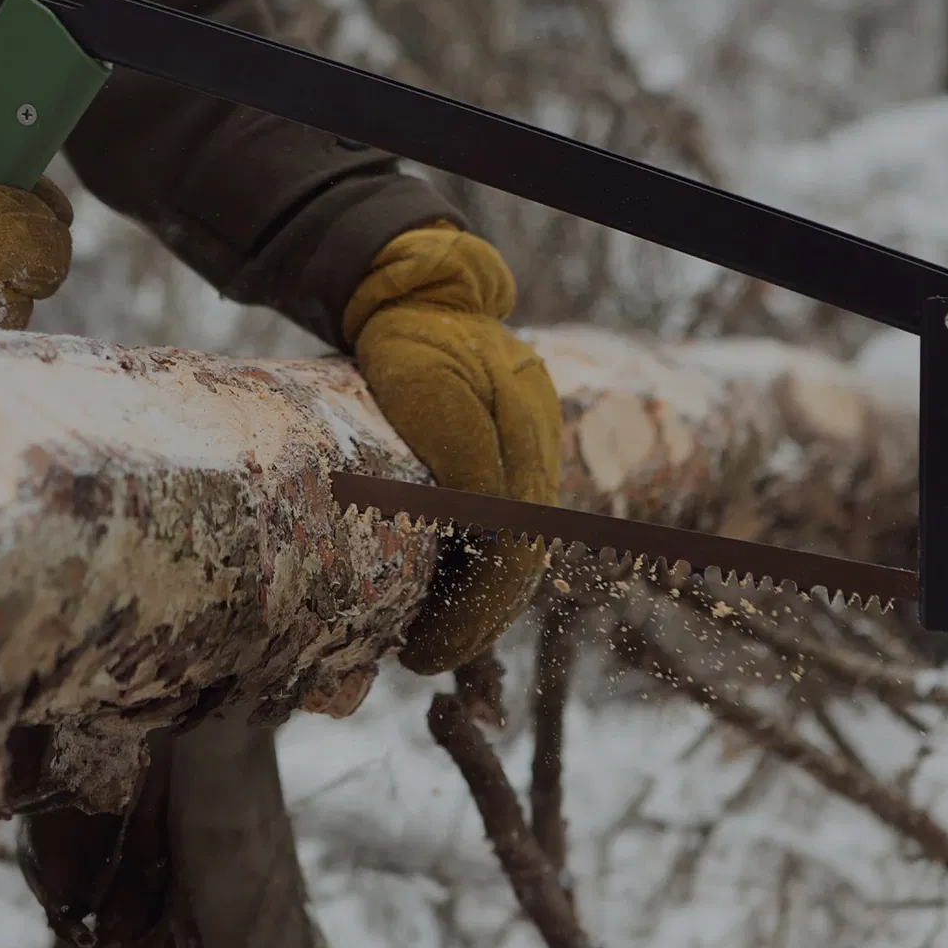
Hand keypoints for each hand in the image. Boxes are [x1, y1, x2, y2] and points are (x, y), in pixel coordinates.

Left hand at [344, 222, 561, 672]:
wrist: (412, 292)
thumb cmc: (410, 341)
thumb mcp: (432, 394)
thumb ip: (470, 466)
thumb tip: (490, 547)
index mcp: (527, 434)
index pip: (515, 549)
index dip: (474, 610)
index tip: (425, 649)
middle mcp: (536, 446)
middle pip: (522, 558)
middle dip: (478, 618)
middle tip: (425, 655)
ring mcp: (526, 445)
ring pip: (517, 546)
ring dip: (481, 600)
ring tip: (436, 636)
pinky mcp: (506, 448)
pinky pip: (506, 523)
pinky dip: (481, 565)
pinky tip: (452, 591)